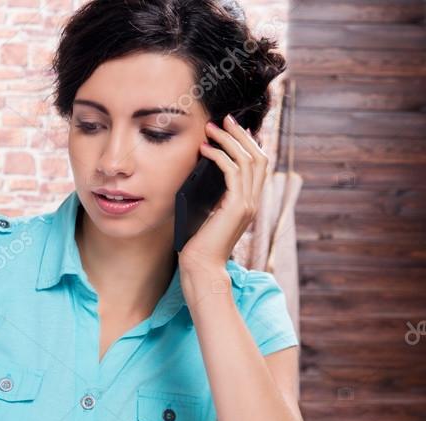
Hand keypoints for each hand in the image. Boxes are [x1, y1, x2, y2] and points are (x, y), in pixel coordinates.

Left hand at [179, 114, 269, 283]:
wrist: (201, 267)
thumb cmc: (198, 243)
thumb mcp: (206, 211)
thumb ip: (211, 194)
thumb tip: (200, 170)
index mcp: (248, 201)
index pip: (257, 164)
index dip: (247, 143)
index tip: (230, 127)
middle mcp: (252, 201)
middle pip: (258, 156)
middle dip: (240, 134)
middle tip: (224, 119)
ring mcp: (247, 204)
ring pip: (248, 160)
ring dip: (229, 141)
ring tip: (211, 128)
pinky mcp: (236, 208)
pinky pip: (233, 173)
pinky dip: (219, 157)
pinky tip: (205, 150)